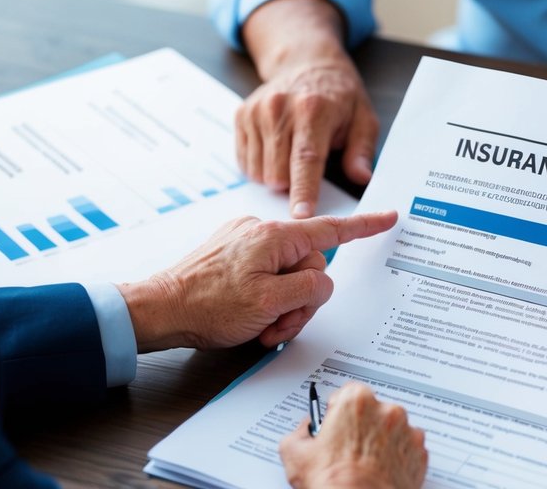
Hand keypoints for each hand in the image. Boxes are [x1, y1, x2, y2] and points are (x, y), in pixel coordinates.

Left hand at [117, 211, 396, 351]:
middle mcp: (260, 231)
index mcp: (274, 236)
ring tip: (259, 329)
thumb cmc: (207, 307)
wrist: (158, 310)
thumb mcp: (270, 303)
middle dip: (301, 301)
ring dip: (280, 308)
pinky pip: (265, 276)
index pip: (330, 231)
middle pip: (308, 266)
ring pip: (286, 276)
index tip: (389, 217)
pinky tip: (248, 321)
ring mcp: (244, 242)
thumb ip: (309, 287)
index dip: (364, 227)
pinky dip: (264, 301)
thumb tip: (320, 280)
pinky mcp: (232, 255)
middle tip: (278, 327)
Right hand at [237, 55, 377, 217]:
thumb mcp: (363, 118)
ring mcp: (257, 111)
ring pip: (259, 171)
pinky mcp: (242, 115)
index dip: (304, 190)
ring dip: (276, 177)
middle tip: (308, 175)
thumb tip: (362, 177)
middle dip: (292, 187)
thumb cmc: (339, 96)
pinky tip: (277, 152)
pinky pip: (245, 162)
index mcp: (314, 109)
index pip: (306, 159)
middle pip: (278, 172)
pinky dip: (261, 167)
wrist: (307, 63)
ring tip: (293, 158)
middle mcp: (280, 108)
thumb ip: (362, 150)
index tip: (302, 216)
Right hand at [279, 382, 427, 488]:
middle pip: (371, 410)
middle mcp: (386, 410)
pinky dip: (398, 456)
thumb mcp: (294, 452)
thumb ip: (300, 429)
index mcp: (356, 400)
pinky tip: (381, 470)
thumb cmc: (333, 483)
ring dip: (381, 440)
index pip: (345, 394)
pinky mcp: (420, 453)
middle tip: (347, 449)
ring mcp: (407, 431)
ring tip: (365, 463)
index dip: (337, 413)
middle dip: (360, 426)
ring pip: (391, 428)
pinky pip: (407, 448)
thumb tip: (306, 429)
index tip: (334, 427)